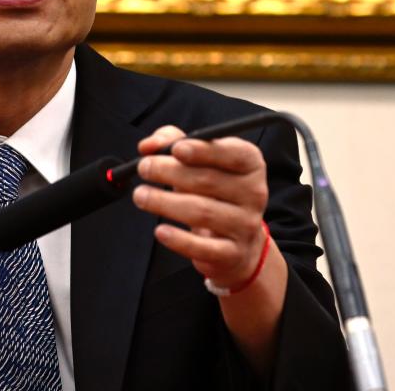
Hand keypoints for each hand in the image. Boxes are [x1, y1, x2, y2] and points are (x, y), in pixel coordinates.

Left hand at [132, 125, 269, 289]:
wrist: (236, 239)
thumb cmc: (212, 189)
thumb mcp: (198, 159)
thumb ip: (172, 141)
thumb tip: (148, 145)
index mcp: (250, 164)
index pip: (233, 154)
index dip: (204, 150)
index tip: (176, 148)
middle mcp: (254, 193)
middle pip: (209, 181)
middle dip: (170, 172)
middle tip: (144, 168)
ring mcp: (245, 225)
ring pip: (202, 212)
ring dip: (165, 203)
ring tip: (140, 195)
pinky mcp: (232, 253)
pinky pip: (203, 247)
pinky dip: (179, 240)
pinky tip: (160, 231)